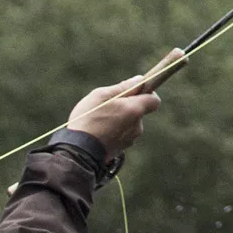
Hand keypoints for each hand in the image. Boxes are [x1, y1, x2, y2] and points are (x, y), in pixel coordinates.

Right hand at [66, 48, 182, 160]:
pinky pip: (121, 137)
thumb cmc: (88, 120)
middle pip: (139, 113)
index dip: (147, 93)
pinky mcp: (120, 151)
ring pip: (129, 126)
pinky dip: (114, 133)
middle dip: (128, 108)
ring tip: (99, 122)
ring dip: (119, 121)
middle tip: (109, 107)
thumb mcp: (101, 96)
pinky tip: (98, 133)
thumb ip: (122, 87)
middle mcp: (137, 126)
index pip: (154, 100)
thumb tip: (139, 81)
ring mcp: (129, 141)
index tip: (136, 91)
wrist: (78, 152)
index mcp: (135, 110)